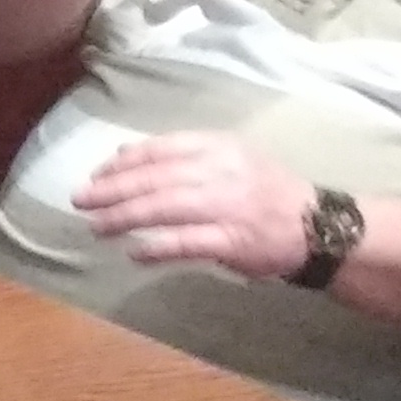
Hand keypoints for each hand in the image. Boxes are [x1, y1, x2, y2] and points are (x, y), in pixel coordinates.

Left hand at [72, 133, 317, 279]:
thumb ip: (181, 155)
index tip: (97, 174)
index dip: (123, 163)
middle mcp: (223, 172)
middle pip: (156, 178)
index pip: (161, 149)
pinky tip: (133, 253)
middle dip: (112, 190)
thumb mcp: (230, 158)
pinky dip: (156, 247)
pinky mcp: (233, 240)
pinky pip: (186, 243)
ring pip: (164, 208)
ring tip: (97, 227)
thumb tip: (123, 154)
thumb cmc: (266, 191)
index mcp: (221, 147)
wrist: (319, 225)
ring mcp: (228, 207)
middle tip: (81, 200)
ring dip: (124, 217)